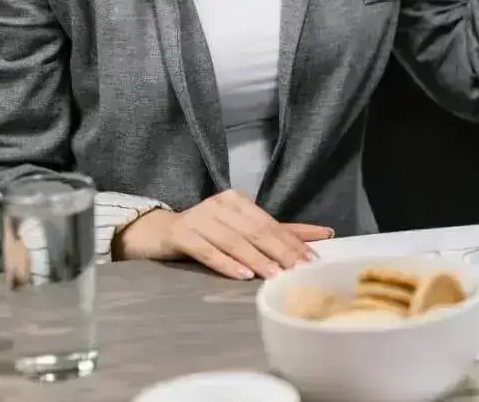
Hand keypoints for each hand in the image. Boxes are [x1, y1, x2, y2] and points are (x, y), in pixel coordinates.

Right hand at [112, 190, 333, 279]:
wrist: (156, 231)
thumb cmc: (205, 233)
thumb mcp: (241, 229)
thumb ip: (276, 233)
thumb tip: (322, 235)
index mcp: (238, 201)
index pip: (271, 223)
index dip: (294, 241)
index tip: (313, 259)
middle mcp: (221, 205)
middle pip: (256, 231)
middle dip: (281, 251)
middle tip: (299, 270)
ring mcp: (200, 217)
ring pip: (235, 241)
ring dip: (257, 259)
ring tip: (275, 275)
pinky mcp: (181, 234)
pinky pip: (207, 250)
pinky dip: (226, 263)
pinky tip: (241, 275)